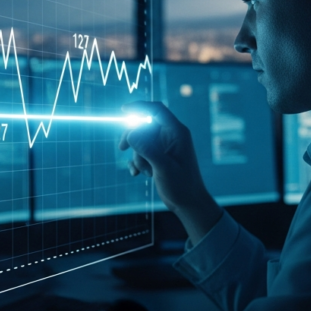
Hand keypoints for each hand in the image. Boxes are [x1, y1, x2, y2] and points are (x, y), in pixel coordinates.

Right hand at [120, 101, 222, 244]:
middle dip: (132, 137)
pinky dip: (137, 162)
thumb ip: (148, 149)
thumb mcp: (163, 168)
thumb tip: (131, 133)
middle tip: (122, 148)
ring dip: (138, 156)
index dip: (140, 106)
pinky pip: (141, 152)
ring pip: (140, 141)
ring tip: (147, 172)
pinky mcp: (159, 157)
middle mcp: (171, 136)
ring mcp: (164, 147)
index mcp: (177, 132)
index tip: (124, 109)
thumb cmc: (182, 186)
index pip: (157, 110)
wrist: (188, 204)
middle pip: (144, 125)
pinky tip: (138, 174)